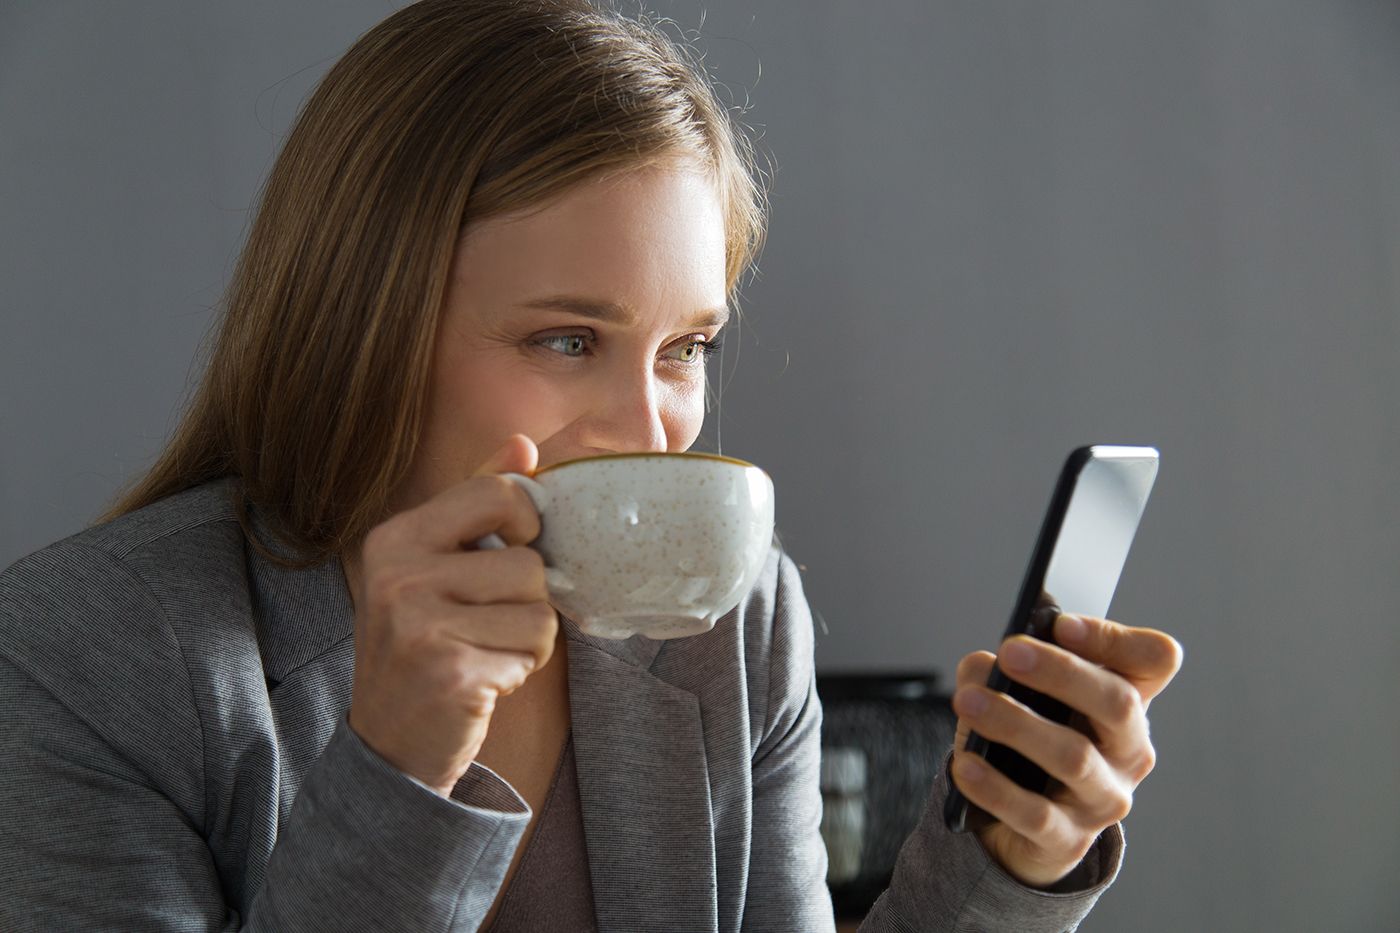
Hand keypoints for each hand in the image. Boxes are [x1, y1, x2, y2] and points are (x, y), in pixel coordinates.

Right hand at [346, 434, 557, 795]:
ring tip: (483, 653)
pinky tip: (481, 682)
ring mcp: (420, 624)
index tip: (510, 553)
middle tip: (485, 626)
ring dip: (527, 640)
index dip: (527, 524)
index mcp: (396, 537)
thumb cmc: (424, 645)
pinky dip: (519, 671)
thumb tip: (524, 443)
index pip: (498, 492)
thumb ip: (478, 503)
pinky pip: (532, 652)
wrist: (388, 745)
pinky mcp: (450, 670)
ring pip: (539, 611)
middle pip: (529, 562)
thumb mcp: (435, 566)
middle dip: (527, 602)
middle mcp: (399, 575)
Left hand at [949, 614, 1182, 888]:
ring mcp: (1105, 798)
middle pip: (1118, 703)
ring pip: (1073, 757)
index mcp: (1127, 700)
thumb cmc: (1028, 743)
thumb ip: (1001, 673)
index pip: (1155, 658)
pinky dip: (995, 787)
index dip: (1115, 638)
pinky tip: (964, 765)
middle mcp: (1129, 749)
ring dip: (1015, 723)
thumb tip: (980, 666)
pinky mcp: (1071, 839)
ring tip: (967, 701)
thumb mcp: (1020, 698)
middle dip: (1060, 672)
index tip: (1062, 624)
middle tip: (1009, 651)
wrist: (1019, 824)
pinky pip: (1036, 813)